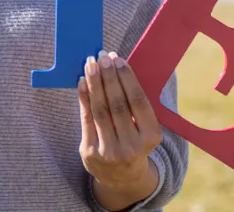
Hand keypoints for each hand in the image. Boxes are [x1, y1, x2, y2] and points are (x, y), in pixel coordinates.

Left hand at [78, 50, 161, 191]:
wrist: (122, 177)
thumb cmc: (135, 140)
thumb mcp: (144, 127)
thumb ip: (135, 103)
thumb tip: (118, 66)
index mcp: (152, 137)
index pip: (138, 101)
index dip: (127, 78)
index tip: (118, 59)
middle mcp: (132, 147)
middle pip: (117, 104)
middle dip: (108, 76)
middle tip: (102, 56)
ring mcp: (109, 152)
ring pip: (100, 110)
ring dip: (94, 83)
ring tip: (90, 64)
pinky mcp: (90, 153)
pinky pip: (86, 119)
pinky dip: (83, 98)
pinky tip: (82, 82)